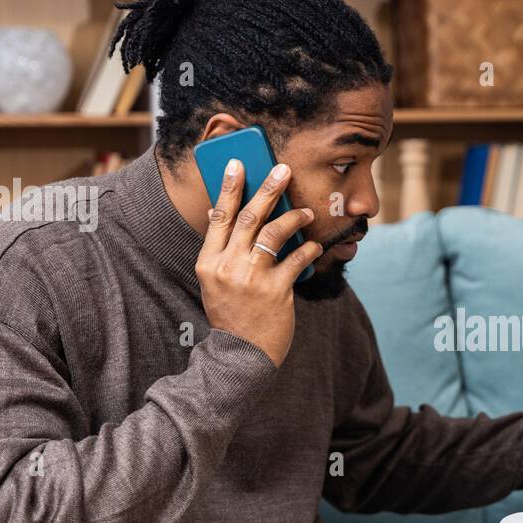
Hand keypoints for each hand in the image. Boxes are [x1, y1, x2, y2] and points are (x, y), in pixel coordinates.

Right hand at [196, 158, 322, 366]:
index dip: (229, 187)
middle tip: (283, 170)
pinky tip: (315, 246)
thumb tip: (227, 215)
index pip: (219, 216)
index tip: (237, 165)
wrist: (241, 357)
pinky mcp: (276, 290)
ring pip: (274, 232)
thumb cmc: (232, 316)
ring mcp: (251, 278)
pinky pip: (296, 259)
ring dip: (293, 217)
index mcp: (208, 262)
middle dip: (268, 188)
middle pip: (249, 216)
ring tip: (306, 212)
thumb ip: (222, 253)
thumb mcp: (214, 284)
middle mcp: (227, 266)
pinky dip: (308, 249)